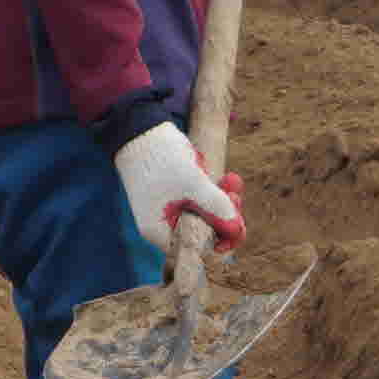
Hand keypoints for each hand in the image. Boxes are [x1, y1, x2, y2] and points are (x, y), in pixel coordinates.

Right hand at [113, 122, 242, 256]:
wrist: (139, 128)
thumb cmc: (161, 159)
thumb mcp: (194, 184)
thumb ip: (216, 207)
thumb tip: (237, 230)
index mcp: (161, 232)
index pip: (196, 250)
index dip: (222, 241)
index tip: (239, 226)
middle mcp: (163, 226)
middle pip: (204, 232)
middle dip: (225, 214)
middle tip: (236, 194)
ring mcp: (168, 209)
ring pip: (205, 213)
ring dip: (223, 199)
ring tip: (232, 179)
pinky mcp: (174, 194)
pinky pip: (200, 199)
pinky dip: (213, 190)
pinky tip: (224, 177)